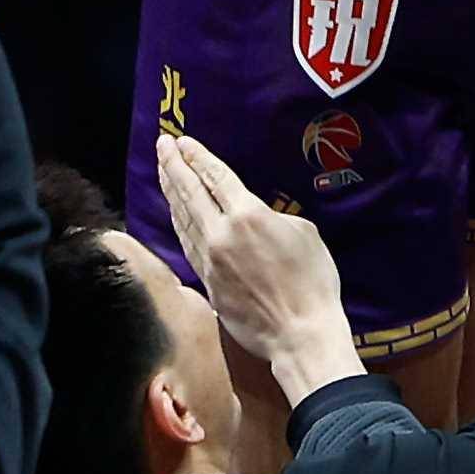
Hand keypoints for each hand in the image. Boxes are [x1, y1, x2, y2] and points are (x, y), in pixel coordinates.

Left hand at [154, 132, 361, 396]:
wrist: (299, 333)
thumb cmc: (313, 282)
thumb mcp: (304, 233)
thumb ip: (271, 217)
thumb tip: (254, 217)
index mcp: (248, 215)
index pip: (215, 177)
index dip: (197, 157)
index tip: (182, 141)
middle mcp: (221, 233)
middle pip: (189, 192)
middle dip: (173, 165)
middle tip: (161, 144)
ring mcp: (210, 259)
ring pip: (183, 218)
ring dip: (171, 191)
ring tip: (162, 171)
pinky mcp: (207, 281)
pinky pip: (187, 243)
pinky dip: (178, 222)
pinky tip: (175, 212)